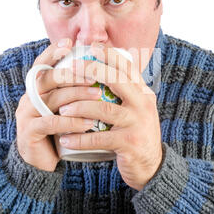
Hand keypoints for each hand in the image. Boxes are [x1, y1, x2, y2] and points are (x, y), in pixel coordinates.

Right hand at [15, 38, 101, 171]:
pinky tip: (88, 123)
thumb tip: (100, 70)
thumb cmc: (59, 132)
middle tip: (94, 74)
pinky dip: (71, 122)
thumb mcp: (65, 108)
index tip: (70, 43)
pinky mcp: (29, 133)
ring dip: (77, 96)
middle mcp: (28, 98)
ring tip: (98, 96)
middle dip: (72, 74)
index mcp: (36, 89)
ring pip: (52, 99)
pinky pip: (51, 123)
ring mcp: (27, 115)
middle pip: (48, 78)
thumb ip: (73, 91)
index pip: (42, 65)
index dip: (53, 52)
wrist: (41, 164)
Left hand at [57, 42, 162, 190]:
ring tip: (62, 109)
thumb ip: (123, 92)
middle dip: (91, 71)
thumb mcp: (135, 108)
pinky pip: (99, 138)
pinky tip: (65, 139)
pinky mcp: (129, 142)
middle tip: (69, 70)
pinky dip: (80, 138)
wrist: (151, 165)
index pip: (127, 66)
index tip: (90, 47)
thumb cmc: (135, 133)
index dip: (109, 54)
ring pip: (104, 108)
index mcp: (143, 92)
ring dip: (80, 108)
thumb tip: (98, 70)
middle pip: (116, 80)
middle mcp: (143, 103)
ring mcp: (137, 122)